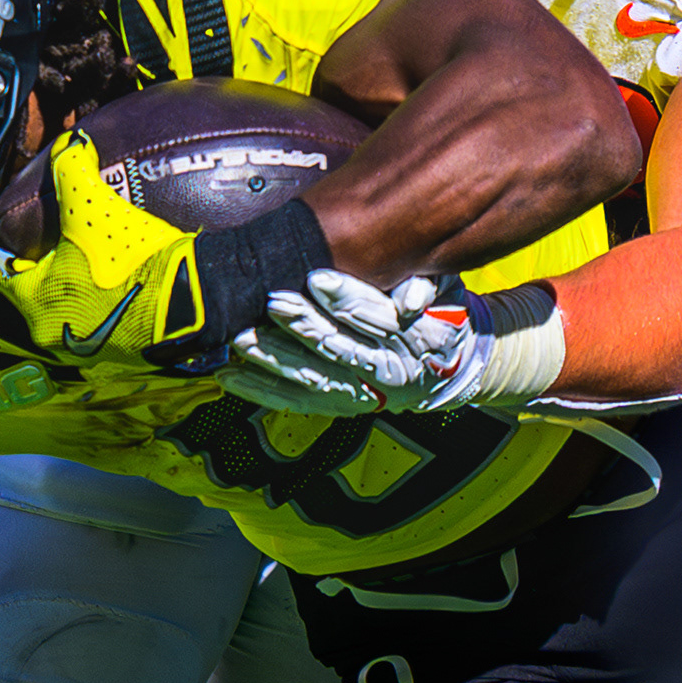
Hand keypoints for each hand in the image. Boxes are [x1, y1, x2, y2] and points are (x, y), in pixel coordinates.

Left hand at [0, 131, 204, 371]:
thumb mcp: (94, 205)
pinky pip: (99, 321)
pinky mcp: (122, 354)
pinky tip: (116, 279)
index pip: (1, 272)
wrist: (191, 299)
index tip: (9, 232)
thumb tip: (68, 144)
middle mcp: (56, 333)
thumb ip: (71, 169)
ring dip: (71, 287)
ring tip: (85, 258)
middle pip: (34, 293)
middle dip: (40, 268)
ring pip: (67, 310)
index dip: (3, 247)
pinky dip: (100, 302)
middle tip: (52, 241)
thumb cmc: (131, 258)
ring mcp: (89, 349)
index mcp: (38, 302)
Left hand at [221, 267, 564, 413]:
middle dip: (303, 326)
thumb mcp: (450, 292)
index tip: (315, 277)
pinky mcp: (341, 406)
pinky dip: (264, 392)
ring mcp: (363, 393)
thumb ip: (430, 285)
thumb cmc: (442, 313)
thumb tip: (410, 298)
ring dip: (274, 360)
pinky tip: (231, 377)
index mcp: (421, 339)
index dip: (348, 300)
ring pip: (314, 378)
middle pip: (341, 349)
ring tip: (240, 338)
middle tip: (271, 302)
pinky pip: (299, 402)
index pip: (379, 318)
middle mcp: (391, 371)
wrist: (449, 367)